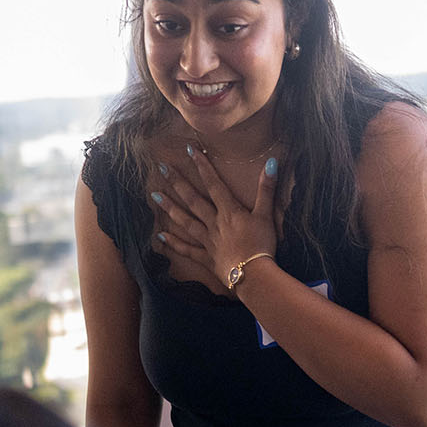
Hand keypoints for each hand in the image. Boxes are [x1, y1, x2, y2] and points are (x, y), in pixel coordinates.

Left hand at [152, 147, 280, 289]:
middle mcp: (214, 223)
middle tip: (161, 168)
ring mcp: (208, 241)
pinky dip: (174, 244)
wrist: (253, 275)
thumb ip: (267, 189)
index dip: (202, 166)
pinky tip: (160, 237)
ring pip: (185, 221)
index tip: (189, 150)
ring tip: (155, 196)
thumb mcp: (266, 215)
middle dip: (177, 182)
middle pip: (193, 199)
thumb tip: (271, 162)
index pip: (213, 183)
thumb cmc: (261, 245)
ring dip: (170, 208)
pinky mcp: (207, 258)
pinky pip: (187, 250)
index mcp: (229, 211)